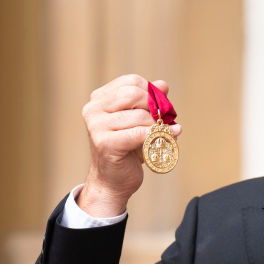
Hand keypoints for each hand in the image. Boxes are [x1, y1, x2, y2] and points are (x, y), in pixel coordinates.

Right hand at [77, 74, 182, 216]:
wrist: (113, 181)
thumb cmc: (127, 150)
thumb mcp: (139, 122)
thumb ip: (150, 102)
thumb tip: (163, 84)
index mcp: (99, 99)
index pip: (131, 82)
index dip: (151, 91)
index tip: (161, 105)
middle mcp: (93, 109)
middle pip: (134, 94)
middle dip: (155, 106)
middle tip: (164, 119)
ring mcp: (96, 126)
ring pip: (139, 115)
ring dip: (157, 125)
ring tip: (165, 133)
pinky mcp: (105, 143)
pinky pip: (139, 134)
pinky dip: (157, 136)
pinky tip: (169, 137)